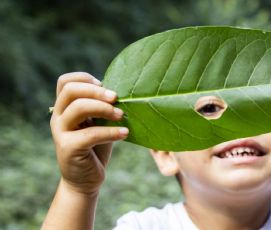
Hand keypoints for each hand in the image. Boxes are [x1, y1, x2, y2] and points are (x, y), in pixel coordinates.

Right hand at [50, 72, 128, 195]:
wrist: (85, 180)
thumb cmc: (95, 148)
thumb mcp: (99, 124)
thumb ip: (102, 108)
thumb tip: (120, 93)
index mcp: (64, 108)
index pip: (65, 82)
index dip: (85, 78)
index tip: (104, 85)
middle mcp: (58, 118)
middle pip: (71, 90)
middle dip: (96, 91)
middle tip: (116, 98)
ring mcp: (60, 132)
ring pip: (78, 108)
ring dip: (104, 109)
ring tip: (121, 115)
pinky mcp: (68, 148)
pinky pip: (91, 133)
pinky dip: (111, 132)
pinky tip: (125, 133)